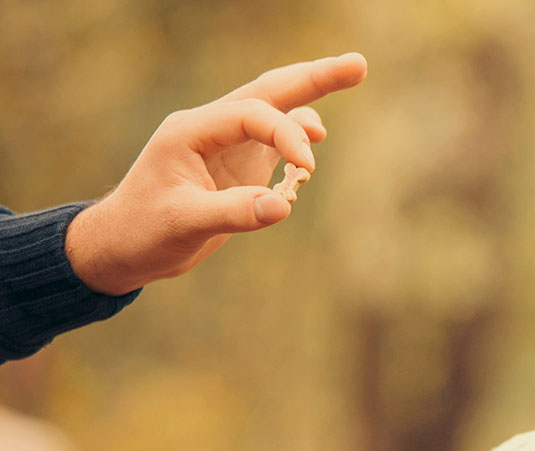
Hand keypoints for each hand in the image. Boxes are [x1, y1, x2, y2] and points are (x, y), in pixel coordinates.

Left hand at [65, 52, 367, 295]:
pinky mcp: (236, 166)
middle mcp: (210, 128)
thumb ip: (234, 212)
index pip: (251, 115)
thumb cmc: (144, 232)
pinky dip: (297, 139)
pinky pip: (273, 141)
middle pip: (269, 92)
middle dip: (313, 77)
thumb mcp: (185, 224)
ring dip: (311, 99)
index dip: (286, 134)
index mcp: (191, 130)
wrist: (122, 247)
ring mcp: (225, 145)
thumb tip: (283, 205)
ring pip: (275, 111)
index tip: (307, 168)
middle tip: (358, 65)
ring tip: (352, 75)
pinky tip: (314, 144)